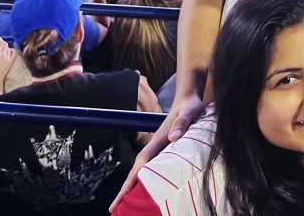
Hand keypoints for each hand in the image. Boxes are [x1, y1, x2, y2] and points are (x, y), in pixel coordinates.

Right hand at [0, 39, 15, 91]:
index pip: (0, 42)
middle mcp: (4, 55)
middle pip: (5, 44)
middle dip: (1, 42)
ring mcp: (9, 58)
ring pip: (9, 48)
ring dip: (5, 46)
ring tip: (1, 47)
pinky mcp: (11, 62)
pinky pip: (13, 53)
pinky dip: (11, 50)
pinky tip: (8, 51)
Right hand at [109, 92, 204, 211]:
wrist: (190, 98)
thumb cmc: (189, 106)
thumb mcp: (188, 113)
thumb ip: (182, 123)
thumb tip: (173, 138)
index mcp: (158, 140)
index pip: (141, 163)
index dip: (130, 181)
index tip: (121, 196)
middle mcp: (156, 146)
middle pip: (137, 171)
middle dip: (125, 189)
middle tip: (113, 208)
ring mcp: (160, 149)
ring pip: (143, 171)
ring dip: (133, 187)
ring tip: (124, 205)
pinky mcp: (166, 150)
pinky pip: (153, 169)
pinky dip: (146, 181)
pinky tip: (146, 191)